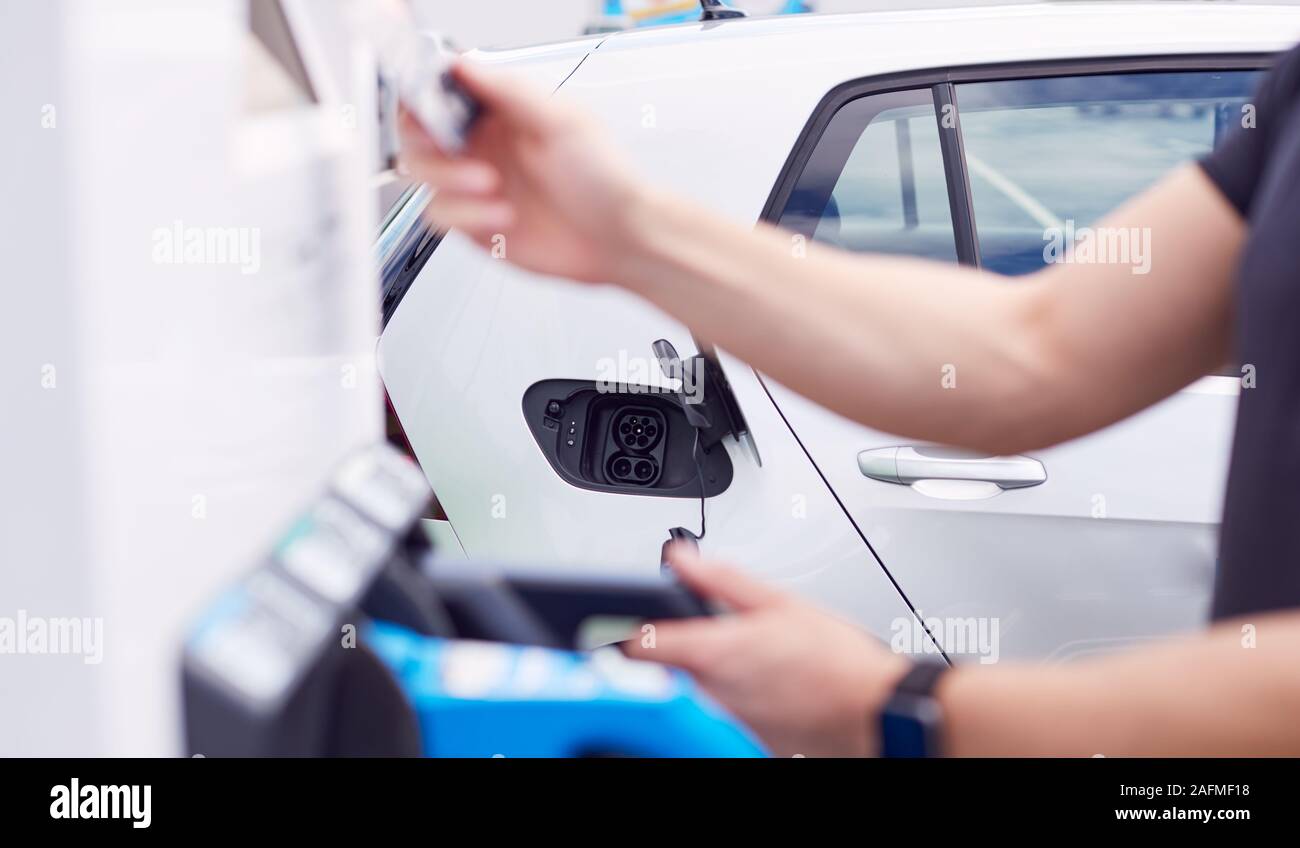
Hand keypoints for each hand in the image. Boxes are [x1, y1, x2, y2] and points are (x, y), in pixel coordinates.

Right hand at [397, 61, 649, 282]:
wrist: (620, 239)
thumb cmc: (606, 179)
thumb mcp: (562, 122)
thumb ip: (509, 91)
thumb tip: (465, 65)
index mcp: (501, 113)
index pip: (441, 94)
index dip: (423, 97)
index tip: (429, 108)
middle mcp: (485, 147)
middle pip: (419, 135)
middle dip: (429, 142)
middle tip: (456, 150)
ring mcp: (477, 187)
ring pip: (424, 176)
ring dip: (451, 180)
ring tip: (491, 185)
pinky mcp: (476, 224)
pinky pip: (442, 216)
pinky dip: (467, 215)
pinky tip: (503, 215)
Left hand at [626, 545, 910, 757]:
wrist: (875, 712)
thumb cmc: (837, 659)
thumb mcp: (778, 601)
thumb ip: (720, 579)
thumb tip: (680, 558)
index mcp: (715, 652)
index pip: (639, 646)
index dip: (625, 632)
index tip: (622, 623)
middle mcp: (714, 692)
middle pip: (669, 669)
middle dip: (679, 649)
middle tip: (707, 631)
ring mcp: (729, 720)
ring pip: (698, 691)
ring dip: (710, 673)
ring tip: (753, 656)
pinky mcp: (747, 740)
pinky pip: (727, 712)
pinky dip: (737, 696)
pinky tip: (769, 683)